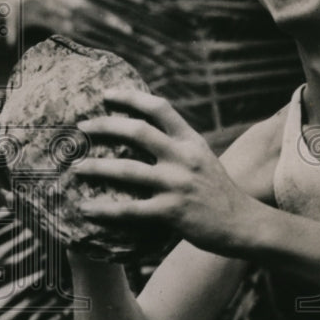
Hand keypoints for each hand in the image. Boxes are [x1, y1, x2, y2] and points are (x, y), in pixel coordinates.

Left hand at [74, 90, 256, 255]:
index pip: (159, 108)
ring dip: (96, 167)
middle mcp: (184, 158)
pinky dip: (104, 209)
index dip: (130, 97)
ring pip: (127, 170)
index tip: (106, 95)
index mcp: (191, 141)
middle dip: (104, 126)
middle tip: (81, 127)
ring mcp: (177, 185)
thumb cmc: (218, 193)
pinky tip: (86, 208)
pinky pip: (129, 210)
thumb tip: (143, 134)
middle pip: (137, 131)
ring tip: (76, 167)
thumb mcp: (203, 159)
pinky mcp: (171, 212)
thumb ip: (178, 146)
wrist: (243, 224)